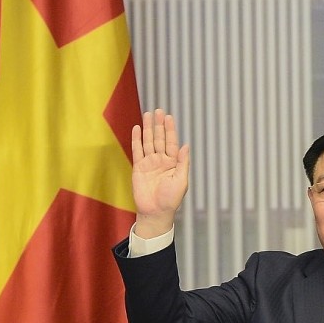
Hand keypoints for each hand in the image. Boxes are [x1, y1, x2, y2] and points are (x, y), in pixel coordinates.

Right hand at [131, 109, 189, 237]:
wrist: (155, 212)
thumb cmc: (171, 199)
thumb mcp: (181, 180)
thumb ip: (183, 162)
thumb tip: (186, 145)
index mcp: (173, 163)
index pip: (171, 142)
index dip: (170, 129)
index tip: (169, 117)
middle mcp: (161, 160)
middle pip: (159, 138)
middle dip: (159, 125)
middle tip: (158, 110)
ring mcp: (149, 163)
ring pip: (148, 142)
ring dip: (148, 128)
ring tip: (148, 114)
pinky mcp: (138, 168)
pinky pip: (137, 151)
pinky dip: (137, 140)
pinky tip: (137, 129)